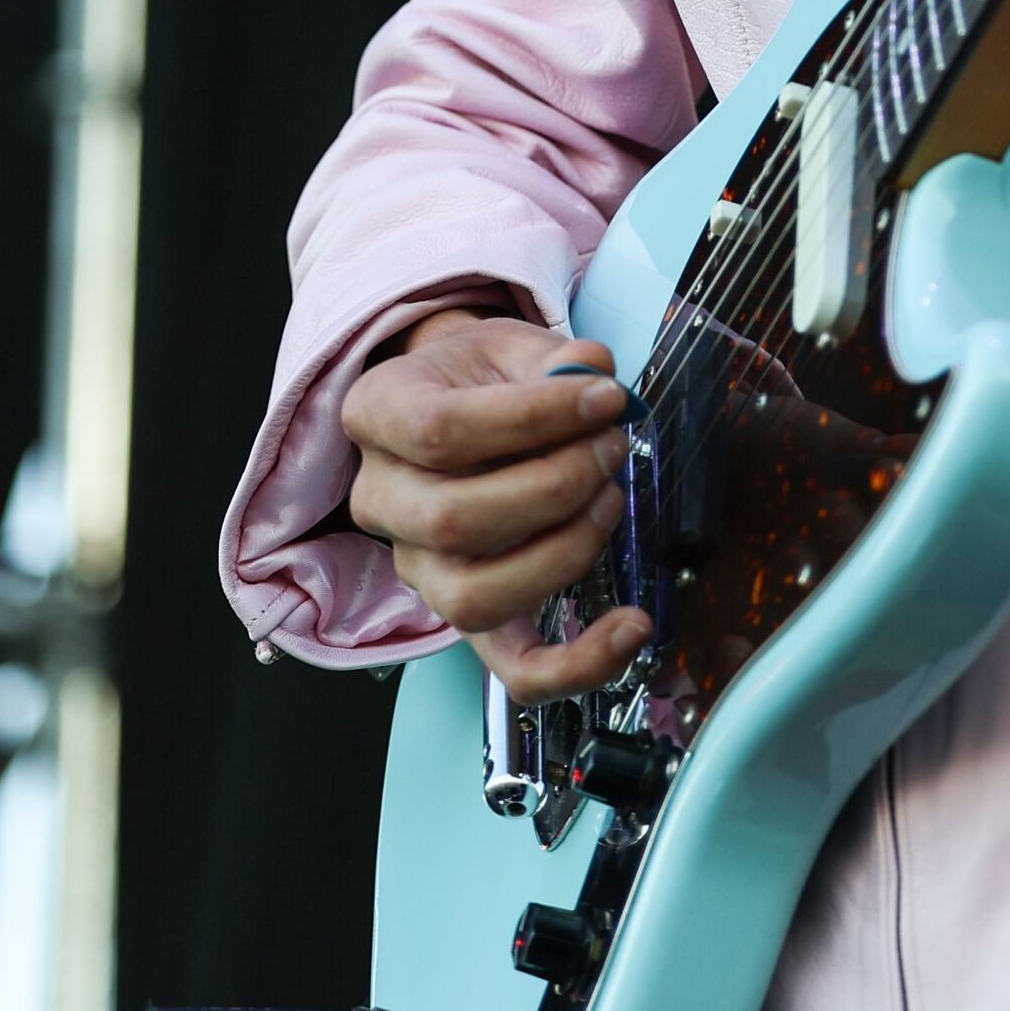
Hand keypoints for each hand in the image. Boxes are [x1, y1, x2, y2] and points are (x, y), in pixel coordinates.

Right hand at [338, 308, 650, 695]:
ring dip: (564, 551)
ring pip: (474, 598)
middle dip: (556, 485)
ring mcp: (416, 566)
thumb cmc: (478, 378)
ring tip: (609, 499)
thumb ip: (553, 357)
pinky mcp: (464, 610)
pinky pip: (511, 666)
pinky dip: (577, 663)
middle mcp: (381, 500)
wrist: (454, 404)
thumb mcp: (506, 344)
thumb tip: (594, 374)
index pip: (439, 431)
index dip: (533, 418)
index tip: (603, 398)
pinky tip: (631, 628)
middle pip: (453, 521)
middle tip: (609, 447)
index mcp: (378, 415)